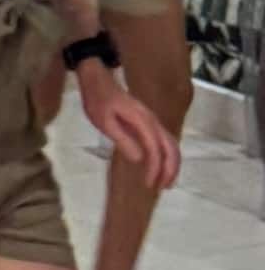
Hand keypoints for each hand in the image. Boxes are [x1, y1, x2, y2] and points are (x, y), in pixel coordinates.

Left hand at [78, 64, 180, 191]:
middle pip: (171, 146)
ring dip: (171, 164)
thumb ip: (122, 139)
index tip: (149, 185)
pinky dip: (168, 156)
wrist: (99, 81)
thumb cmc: (98, 101)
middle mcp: (152, 121)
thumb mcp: (104, 122)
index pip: (155, 149)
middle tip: (162, 188)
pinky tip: (161, 167)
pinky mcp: (149, 123)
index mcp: (142, 121)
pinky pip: (165, 140)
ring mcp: (152, 121)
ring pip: (171, 144)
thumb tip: (139, 159)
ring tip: (165, 182)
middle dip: (170, 169)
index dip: (155, 168)